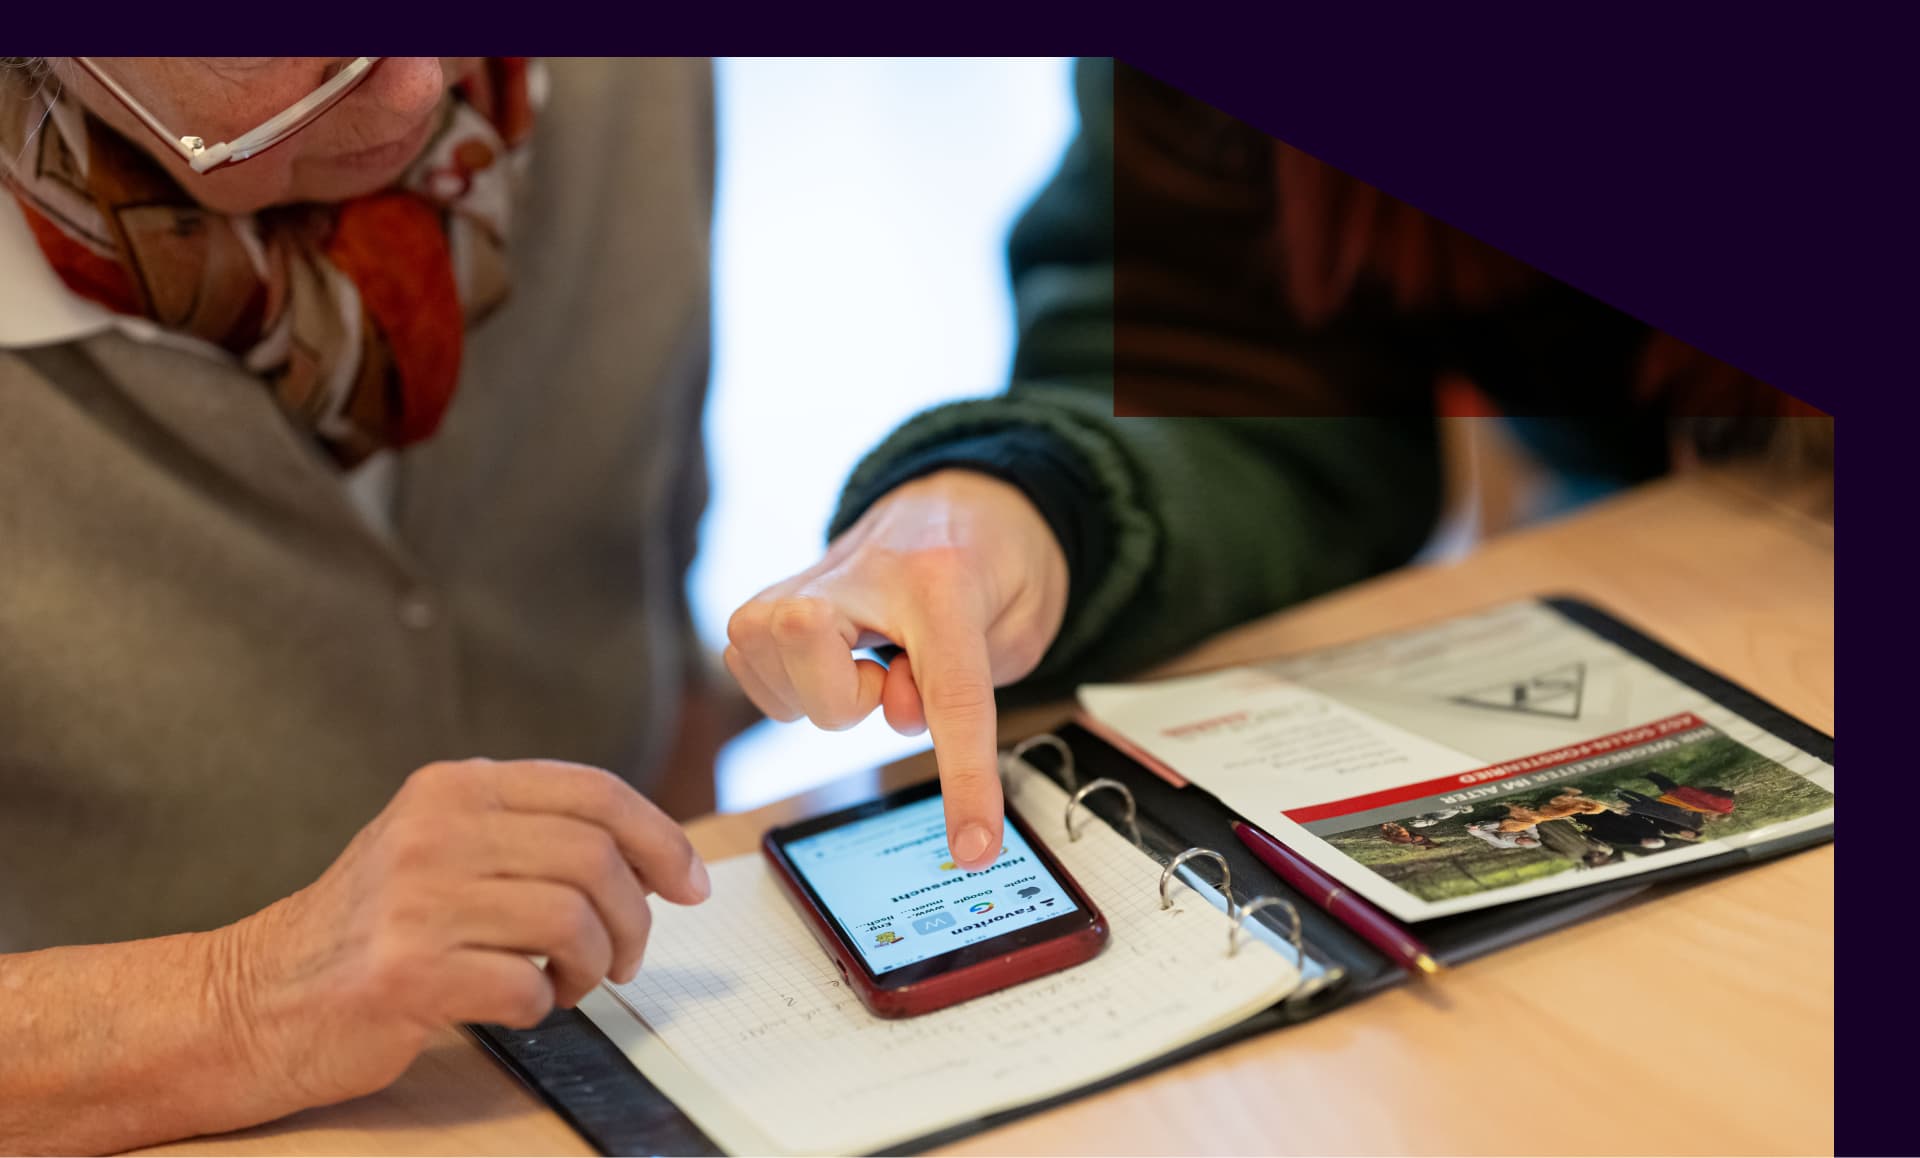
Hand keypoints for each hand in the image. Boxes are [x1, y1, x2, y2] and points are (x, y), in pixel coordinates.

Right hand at [214, 758, 708, 1112]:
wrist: (255, 999)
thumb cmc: (370, 929)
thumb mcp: (439, 845)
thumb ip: (528, 833)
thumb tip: (653, 853)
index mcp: (454, 787)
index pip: (595, 793)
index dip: (662, 839)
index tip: (690, 884)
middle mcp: (436, 830)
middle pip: (597, 859)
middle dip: (636, 917)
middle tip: (626, 957)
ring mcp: (418, 900)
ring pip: (572, 921)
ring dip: (593, 965)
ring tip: (572, 983)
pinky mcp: (407, 973)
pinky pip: (525, 986)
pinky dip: (542, 1005)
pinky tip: (520, 1006)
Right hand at [725, 470, 1069, 868]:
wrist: (958, 503)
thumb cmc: (992, 570)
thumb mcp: (1018, 627)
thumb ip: (965, 679)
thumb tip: (900, 713)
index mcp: (945, 581)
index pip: (950, 695)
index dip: (965, 783)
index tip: (973, 849)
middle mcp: (862, 571)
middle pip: (821, 678)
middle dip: (851, 703)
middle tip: (890, 672)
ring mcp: (805, 578)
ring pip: (770, 668)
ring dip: (821, 692)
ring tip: (863, 659)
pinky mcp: (766, 596)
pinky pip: (744, 660)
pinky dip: (787, 684)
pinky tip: (829, 661)